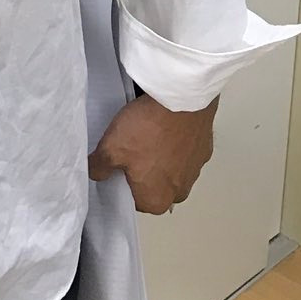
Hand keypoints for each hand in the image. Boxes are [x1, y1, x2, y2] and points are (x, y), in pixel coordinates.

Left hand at [87, 93, 218, 214]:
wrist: (181, 99)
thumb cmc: (148, 129)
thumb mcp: (110, 149)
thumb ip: (99, 168)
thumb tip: (96, 172)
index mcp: (156, 200)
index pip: (132, 199)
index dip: (121, 180)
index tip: (116, 163)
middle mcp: (179, 192)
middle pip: (153, 186)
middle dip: (143, 169)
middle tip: (130, 146)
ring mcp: (195, 170)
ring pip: (171, 168)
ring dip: (160, 155)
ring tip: (147, 132)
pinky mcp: (204, 149)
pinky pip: (184, 151)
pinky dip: (175, 142)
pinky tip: (164, 125)